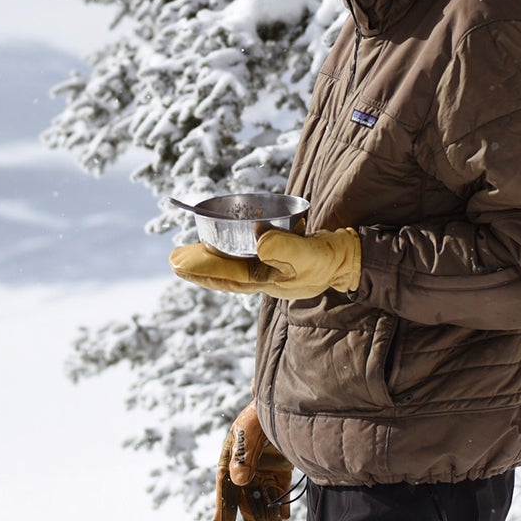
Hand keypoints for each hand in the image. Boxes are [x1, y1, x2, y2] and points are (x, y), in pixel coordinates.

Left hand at [170, 228, 360, 299]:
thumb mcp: (310, 253)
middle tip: (172, 259)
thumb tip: (258, 240)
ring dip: (206, 264)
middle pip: (222, 275)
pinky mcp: (273, 260)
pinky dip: (224, 257)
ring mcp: (267, 271)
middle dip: (196, 269)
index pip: (227, 275)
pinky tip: (217, 250)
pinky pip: (240, 261)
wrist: (348, 260)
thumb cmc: (330, 259)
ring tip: (183, 257)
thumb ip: (286, 248)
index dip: (201, 269)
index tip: (178, 263)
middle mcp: (262, 278)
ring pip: (228, 269)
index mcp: (267, 279)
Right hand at [214, 402, 292, 520]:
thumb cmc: (262, 414)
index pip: (225, 485)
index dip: (223, 506)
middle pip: (245, 496)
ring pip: (263, 497)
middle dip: (251, 514)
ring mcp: (264, 468)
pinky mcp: (282, 469)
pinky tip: (283, 516)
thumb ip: (244, 457)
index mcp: (231, 457)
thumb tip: (238, 482)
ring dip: (267, 513)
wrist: (288, 401)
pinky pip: (279, 491)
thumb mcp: (250, 433)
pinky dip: (281, 505)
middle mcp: (246, 466)